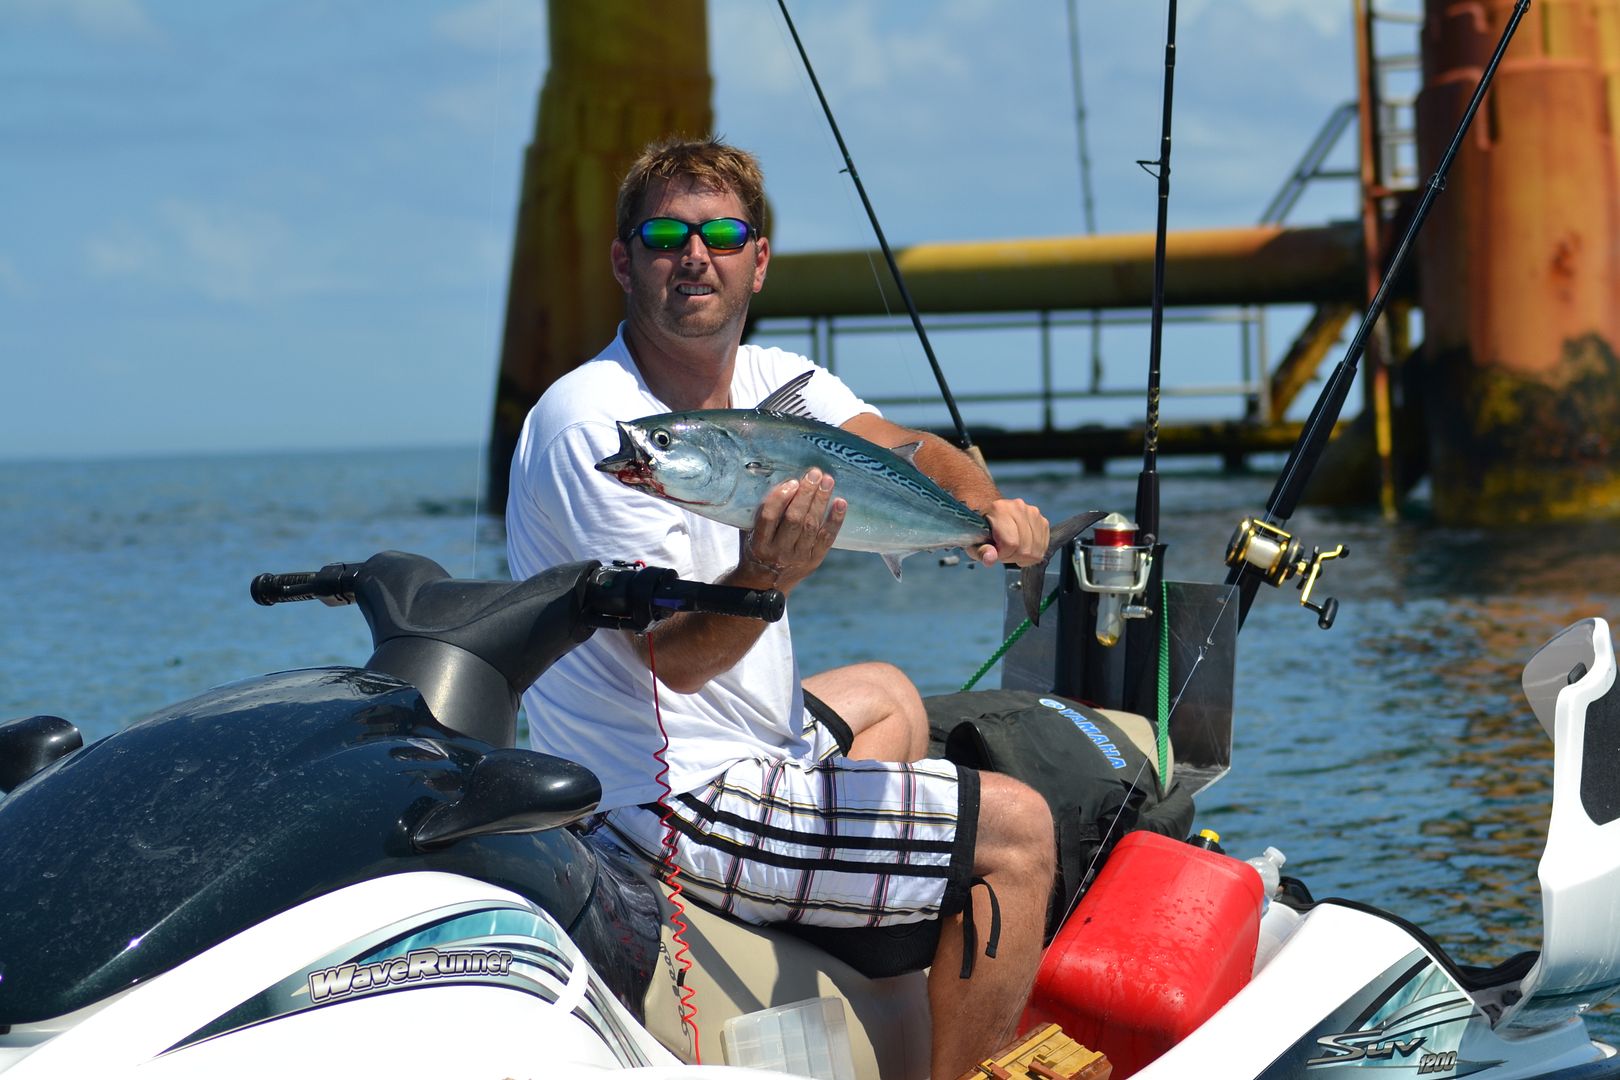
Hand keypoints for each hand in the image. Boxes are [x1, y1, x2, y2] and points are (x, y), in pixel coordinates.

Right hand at [738, 467, 845, 591]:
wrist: (764, 585)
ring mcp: (798, 557)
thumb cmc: (755, 549)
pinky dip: (835, 520)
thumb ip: (758, 512)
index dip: (780, 498)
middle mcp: (778, 552)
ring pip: (811, 526)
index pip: (769, 517)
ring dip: (821, 501)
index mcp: (759, 543)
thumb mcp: (749, 532)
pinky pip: (827, 539)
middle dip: (806, 495)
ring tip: (827, 481)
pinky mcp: (814, 561)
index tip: (792, 482)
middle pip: (794, 520)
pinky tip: (841, 503)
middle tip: (814, 473)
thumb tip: (777, 480)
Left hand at [969, 498, 1047, 566]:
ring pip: (1036, 549)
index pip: (1011, 543)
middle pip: (1025, 548)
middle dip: (1013, 556)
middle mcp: (1019, 507)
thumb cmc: (982, 530)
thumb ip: (981, 551)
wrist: (992, 516)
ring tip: (1012, 549)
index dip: (1003, 554)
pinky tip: (1022, 548)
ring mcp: (1033, 513)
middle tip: (1003, 552)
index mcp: (1000, 509)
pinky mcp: (1042, 520)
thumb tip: (990, 559)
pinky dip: (1033, 553)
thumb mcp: (974, 542)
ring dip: (1024, 556)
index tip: (996, 552)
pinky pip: (1043, 546)